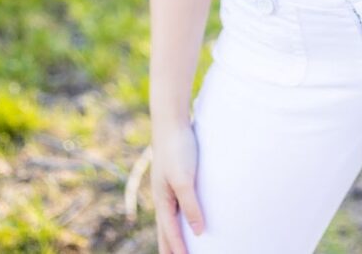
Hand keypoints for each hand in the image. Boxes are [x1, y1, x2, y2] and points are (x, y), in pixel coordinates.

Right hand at [151, 120, 204, 253]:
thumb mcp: (184, 179)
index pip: (171, 233)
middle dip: (170, 248)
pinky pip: (176, 204)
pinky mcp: (175, 177)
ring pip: (170, 218)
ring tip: (177, 248)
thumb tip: (198, 232)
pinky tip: (185, 216)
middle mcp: (163, 196)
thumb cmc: (178, 148)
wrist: (172, 121)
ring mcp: (168, 187)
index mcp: (163, 200)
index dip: (179, 250)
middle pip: (166, 230)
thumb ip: (190, 205)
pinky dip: (179, 217)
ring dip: (173, 235)